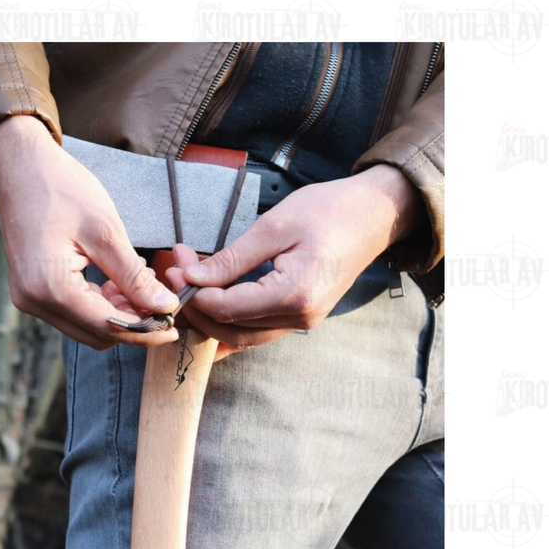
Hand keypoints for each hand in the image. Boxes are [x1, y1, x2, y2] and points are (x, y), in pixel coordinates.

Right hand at [0, 115, 179, 349]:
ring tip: (139, 284)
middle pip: (96, 335)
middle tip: (160, 300)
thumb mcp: (106, 231)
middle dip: (132, 324)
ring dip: (117, 314)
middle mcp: (35, 302)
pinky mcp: (32, 292)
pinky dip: (99, 306)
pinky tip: (115, 283)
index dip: (145, 331)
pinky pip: (73, 313)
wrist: (19, 166)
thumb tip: (165, 307)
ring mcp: (30, 299)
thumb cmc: (61, 188)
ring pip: (86, 327)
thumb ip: (134, 276)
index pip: (108, 327)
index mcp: (51, 287)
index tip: (174, 326)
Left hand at [159, 165, 426, 359]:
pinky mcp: (300, 320)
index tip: (175, 270)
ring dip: (209, 319)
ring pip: (241, 337)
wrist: (374, 216)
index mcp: (295, 294)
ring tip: (187, 288)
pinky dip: (228, 324)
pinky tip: (208, 308)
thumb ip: (232, 257)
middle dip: (196, 309)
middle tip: (174, 278)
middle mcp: (299, 319)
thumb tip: (192, 277)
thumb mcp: (274, 225)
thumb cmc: (329, 211)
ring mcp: (301, 324)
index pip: (228, 309)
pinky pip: (256, 332)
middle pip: (231, 329)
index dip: (196, 295)